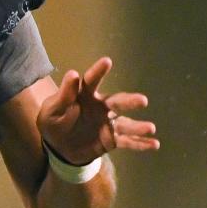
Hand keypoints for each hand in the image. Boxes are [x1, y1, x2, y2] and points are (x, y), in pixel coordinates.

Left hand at [37, 57, 158, 165]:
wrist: (58, 147)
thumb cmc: (54, 122)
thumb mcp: (52, 110)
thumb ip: (64, 95)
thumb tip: (73, 73)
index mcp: (84, 95)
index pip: (91, 81)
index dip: (98, 71)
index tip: (107, 61)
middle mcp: (101, 106)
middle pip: (116, 102)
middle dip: (129, 101)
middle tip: (143, 100)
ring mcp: (108, 123)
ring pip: (125, 123)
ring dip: (138, 126)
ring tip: (150, 128)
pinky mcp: (112, 140)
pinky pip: (127, 141)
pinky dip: (140, 143)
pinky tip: (154, 144)